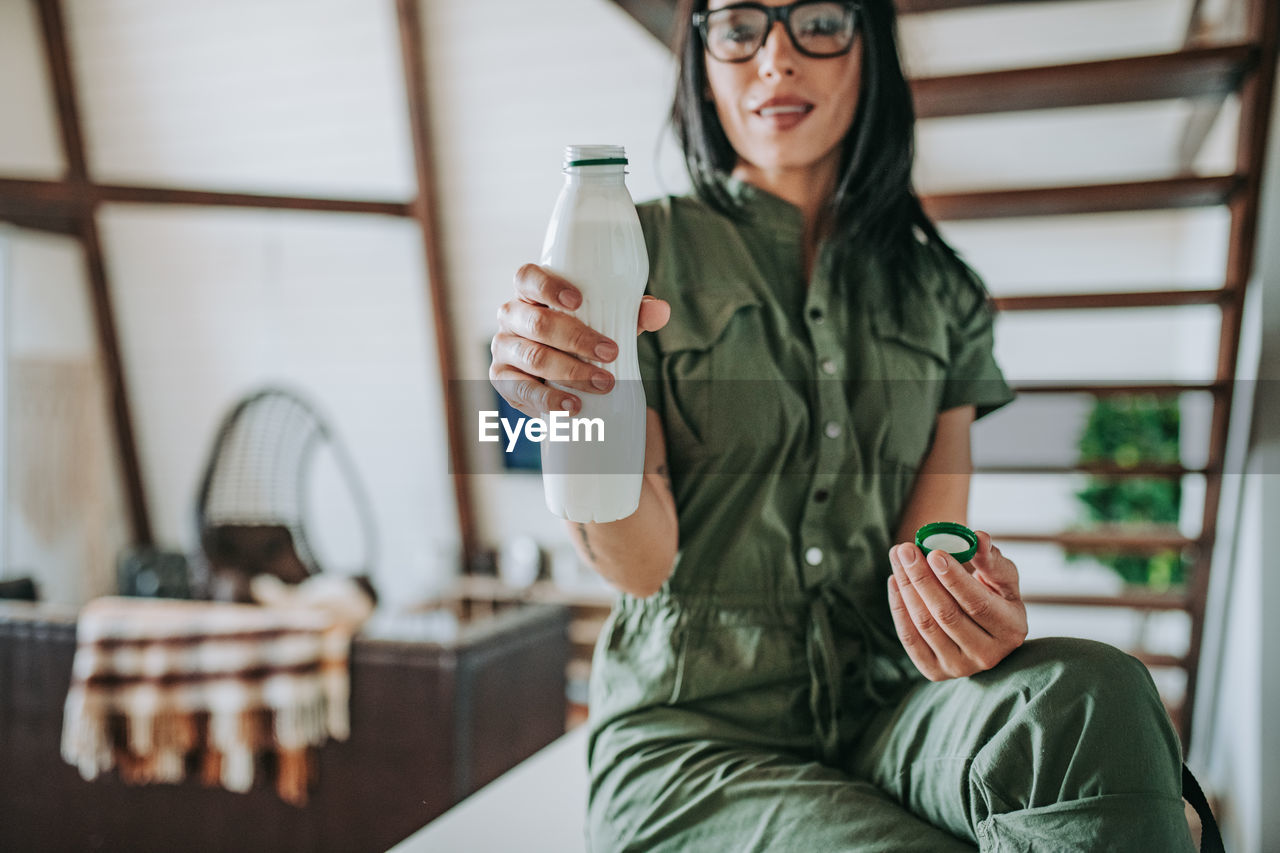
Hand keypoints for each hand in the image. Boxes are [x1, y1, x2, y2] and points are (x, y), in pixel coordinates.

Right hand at [490, 264, 669, 418]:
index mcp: (530, 293)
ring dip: (570, 372)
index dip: (548, 286)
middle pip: (536, 322)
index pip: (526, 277)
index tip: (578, 300)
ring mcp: (503, 349)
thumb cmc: (580, 338)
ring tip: (603, 384)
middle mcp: (511, 317)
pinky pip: (521, 390)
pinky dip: (549, 400)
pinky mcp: (502, 381)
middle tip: (610, 353)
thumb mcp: (606, 322)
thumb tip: (660, 310)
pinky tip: (572, 407)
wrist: (560, 378)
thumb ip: (632, 313)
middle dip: (576, 338)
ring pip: (532, 357)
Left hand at [886, 530, 1026, 680]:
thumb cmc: (994, 595)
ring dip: (907, 587)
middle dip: (922, 578)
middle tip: (906, 549)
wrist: (980, 629)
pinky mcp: (934, 671)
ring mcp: (959, 667)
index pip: (978, 604)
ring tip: (898, 557)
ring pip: (925, 625)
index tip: (934, 553)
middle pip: (946, 615)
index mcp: (1011, 630)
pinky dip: (898, 607)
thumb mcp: (1002, 577)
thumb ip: (991, 559)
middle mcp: (987, 655)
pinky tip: (895, 580)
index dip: (954, 579)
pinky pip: (909, 639)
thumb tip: (980, 537)